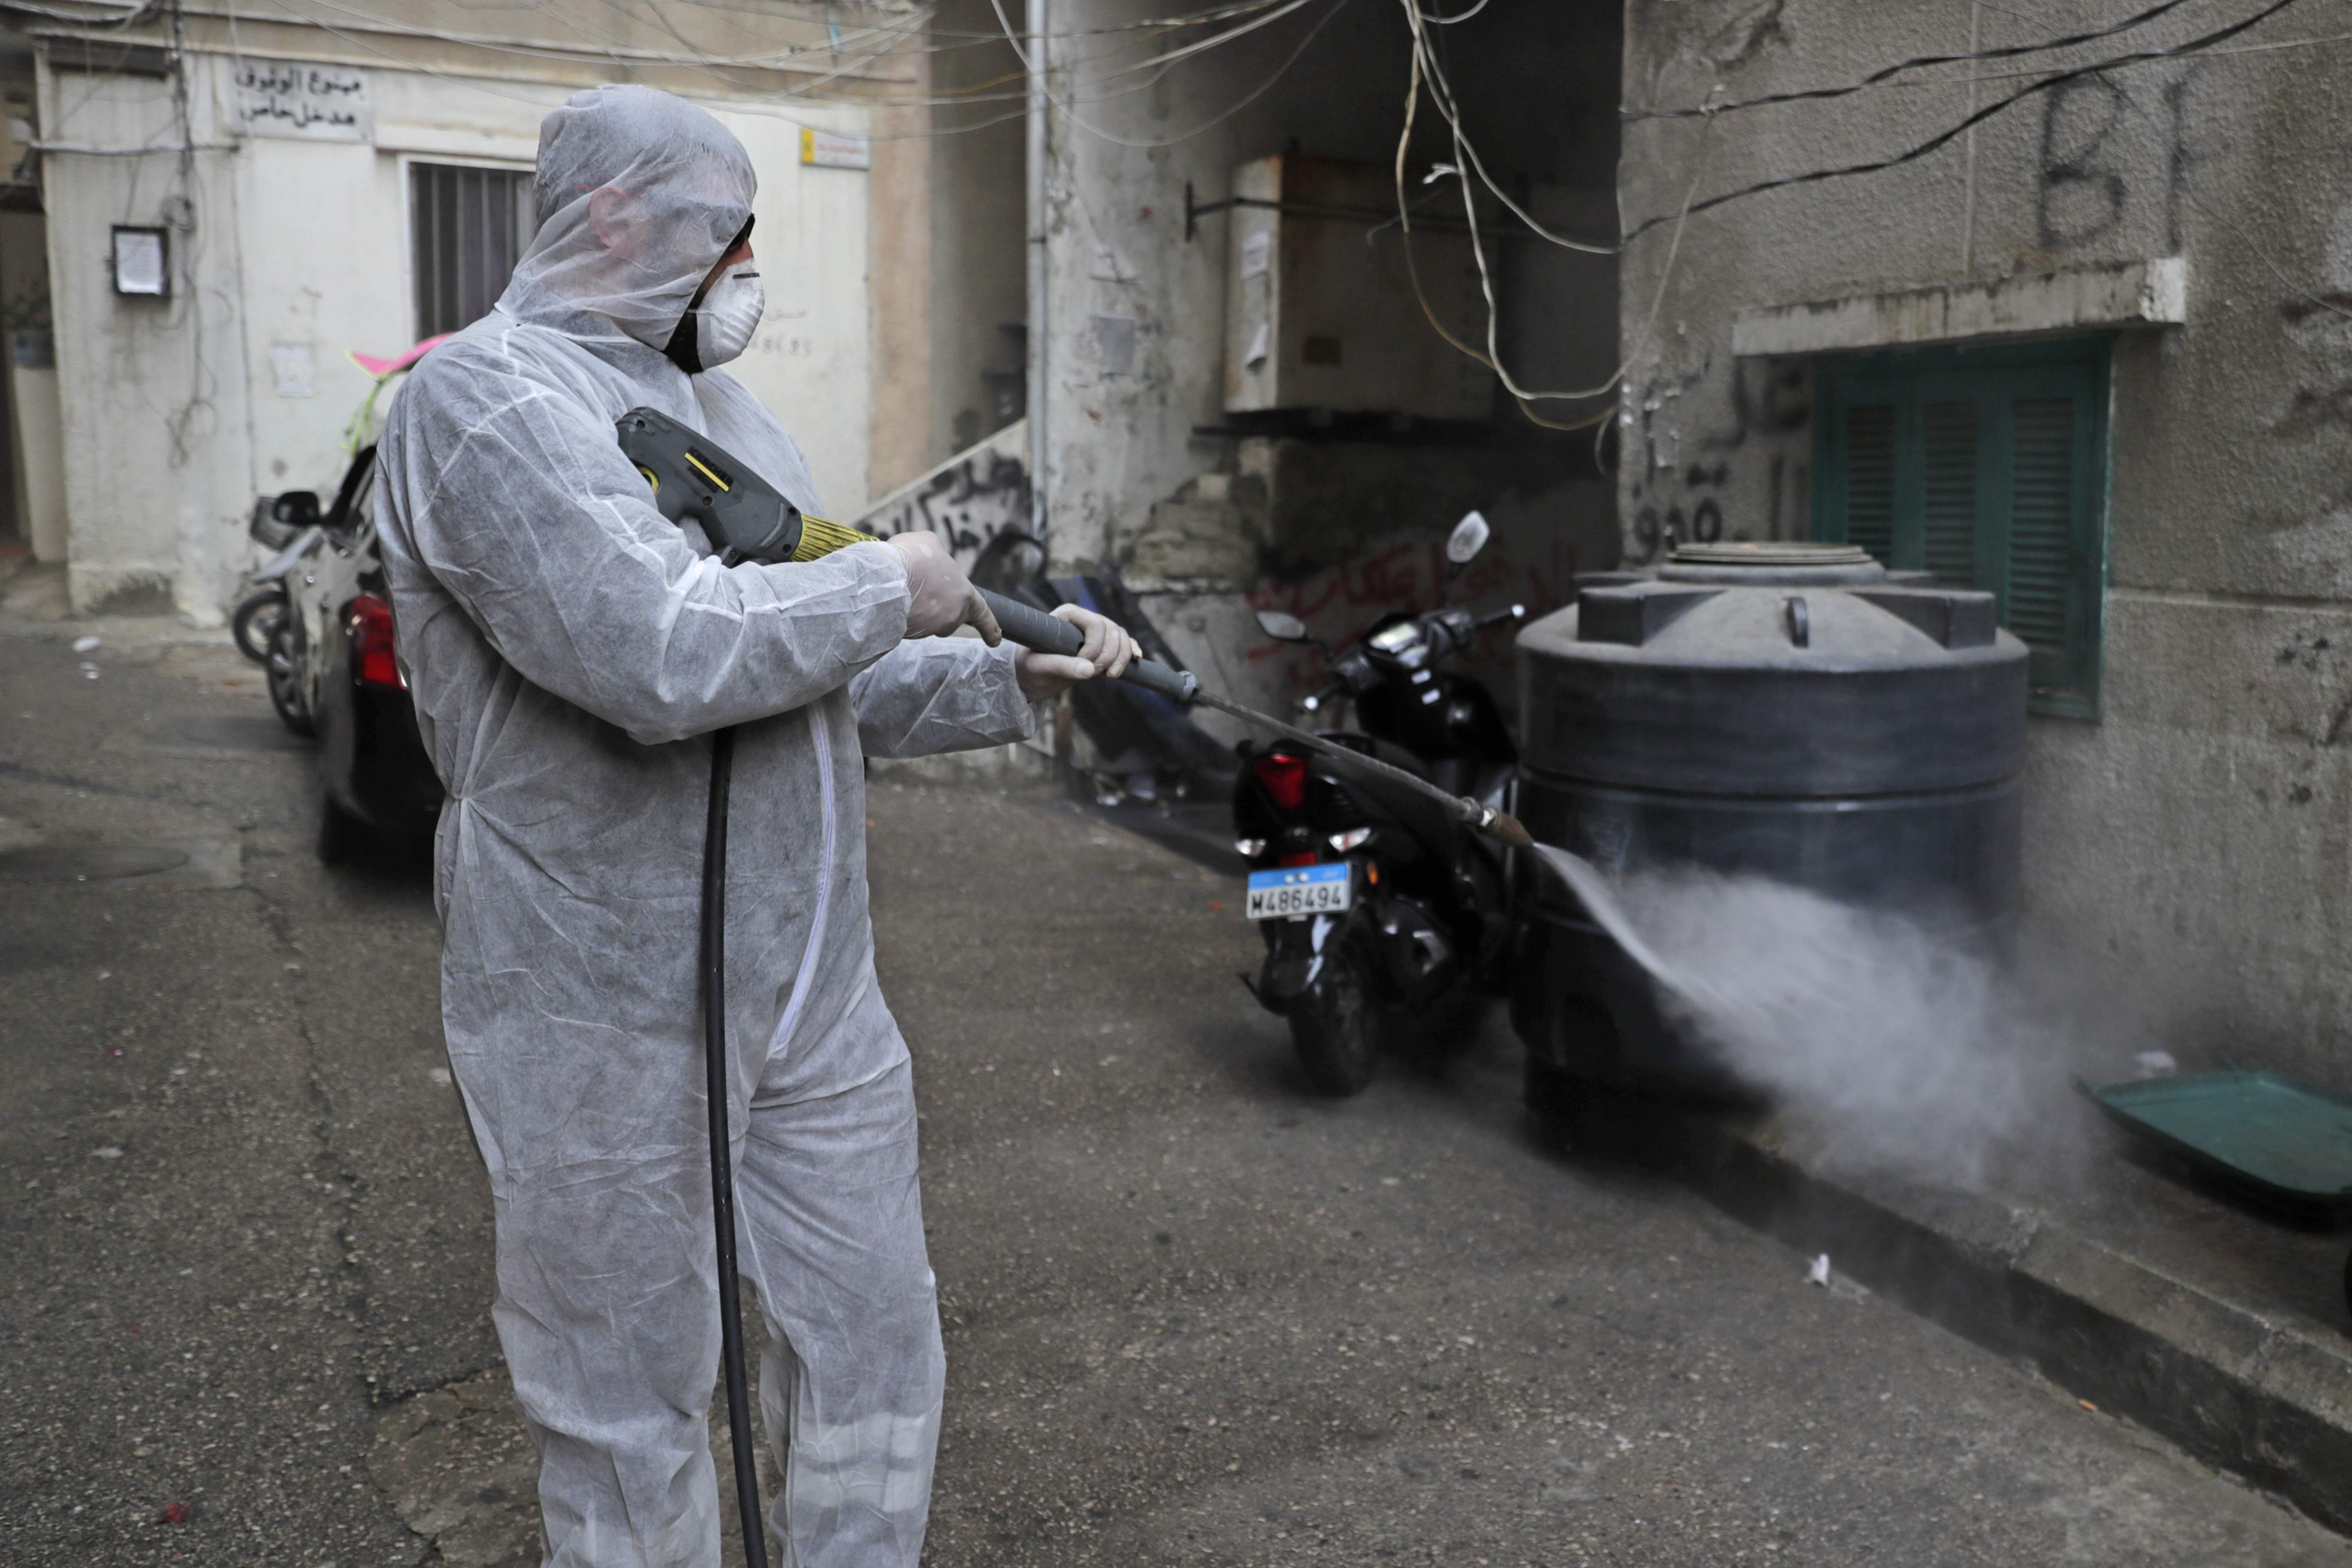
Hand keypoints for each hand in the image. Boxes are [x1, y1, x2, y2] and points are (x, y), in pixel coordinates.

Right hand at [885, 531, 1000, 643]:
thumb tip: (933, 560)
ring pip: (928, 623)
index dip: (989, 627)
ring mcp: (934, 627)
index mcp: (965, 592)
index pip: (982, 613)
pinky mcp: (915, 636)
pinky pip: (911, 626)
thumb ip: (938, 555)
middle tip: (920, 594)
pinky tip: (893, 601)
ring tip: (901, 590)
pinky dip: (904, 616)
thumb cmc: (910, 557)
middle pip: (948, 617)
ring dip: (918, 611)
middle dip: (937, 609)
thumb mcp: (928, 543)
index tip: (996, 640)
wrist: (885, 577)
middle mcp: (954, 614)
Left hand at [1017, 604, 1142, 699]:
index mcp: (1068, 614)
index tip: (1083, 667)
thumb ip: (1062, 666)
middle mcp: (1085, 618)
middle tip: (1095, 675)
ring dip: (1122, 658)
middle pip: (1113, 631)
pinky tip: (1135, 661)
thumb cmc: (1029, 666)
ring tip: (1110, 675)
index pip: (1096, 624)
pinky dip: (1131, 653)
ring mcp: (1097, 631)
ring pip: (1122, 637)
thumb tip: (1090, 671)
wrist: (1031, 676)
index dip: (1095, 647)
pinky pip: (1126, 644)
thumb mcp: (1039, 667)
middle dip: (1109, 655)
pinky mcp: (1104, 645)